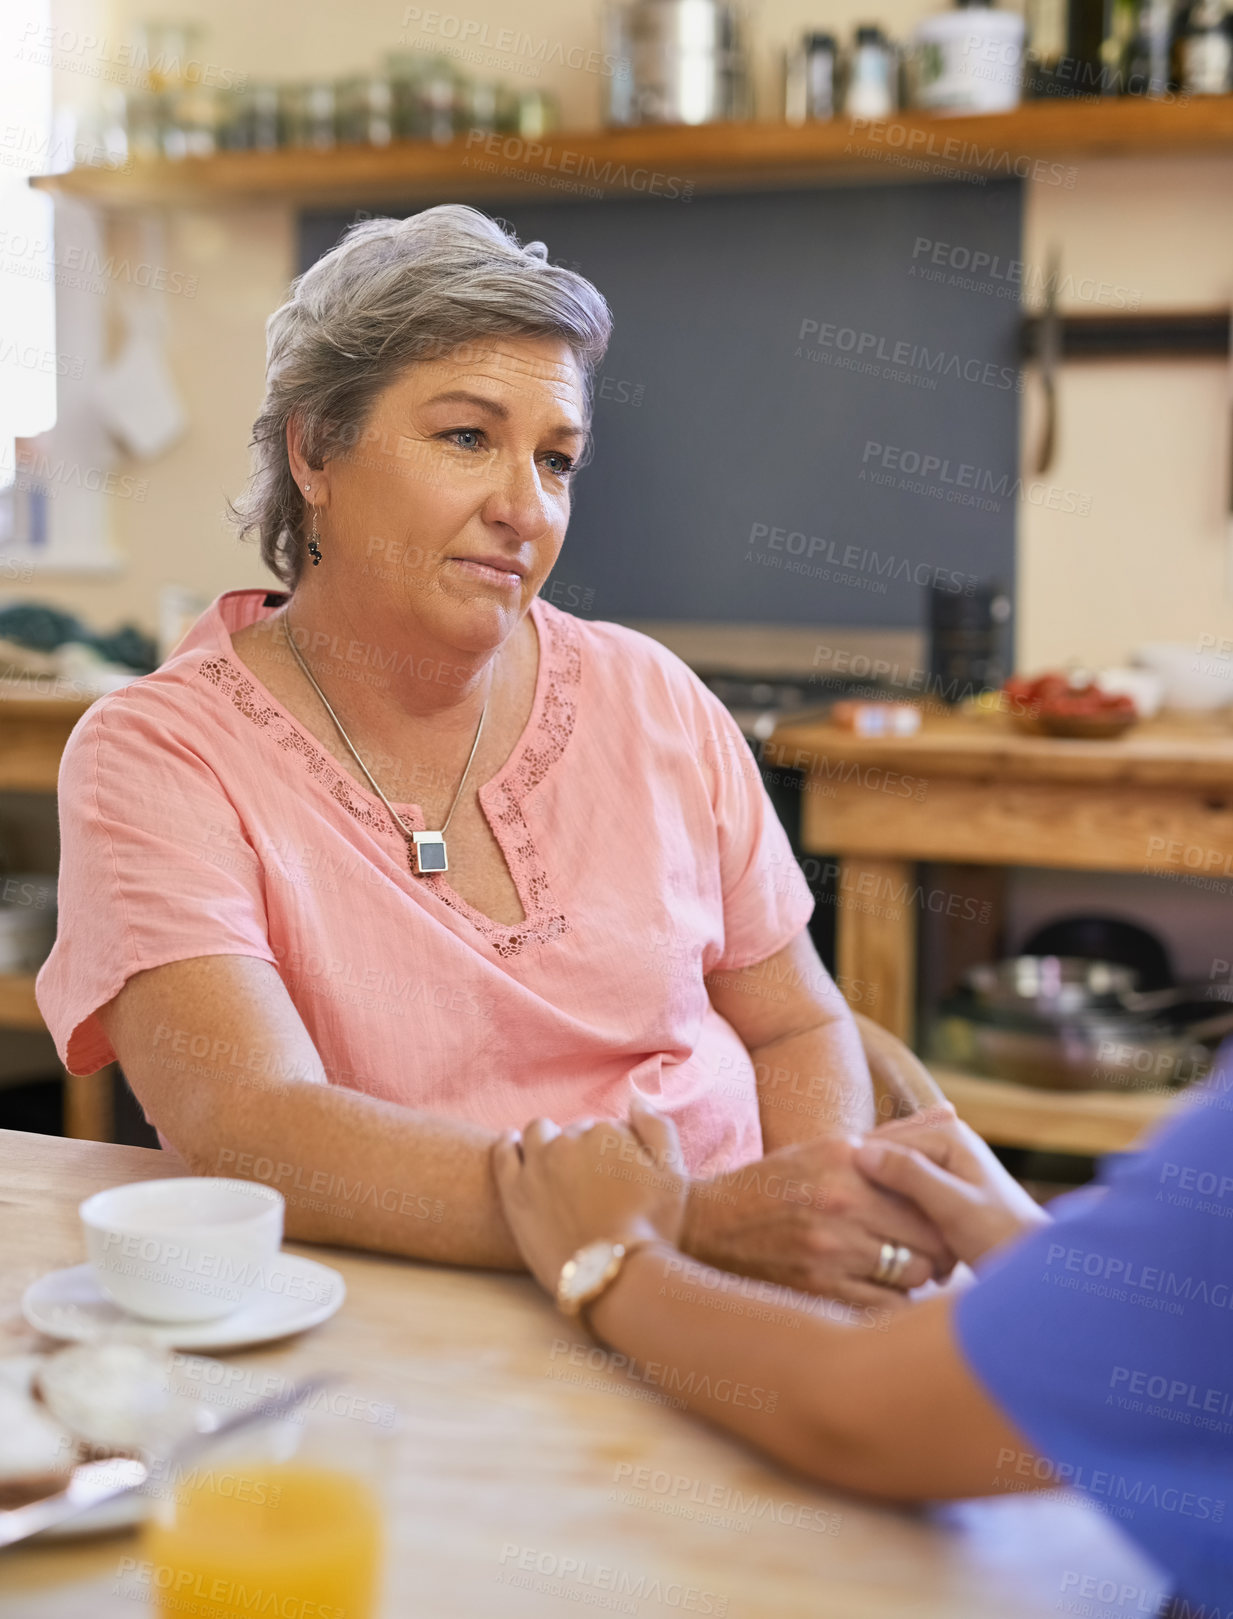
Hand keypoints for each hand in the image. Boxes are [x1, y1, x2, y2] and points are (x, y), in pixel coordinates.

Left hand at [493, 1099, 688, 1293]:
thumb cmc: (650, 1229)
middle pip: (574, 1133)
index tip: (620, 1176)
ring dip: (547, 1140)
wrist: (614, 1275)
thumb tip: (634, 1101)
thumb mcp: (674, 1174)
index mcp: (606, 1132)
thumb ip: (657, 1128)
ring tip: (556, 1162)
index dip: (616, 1152)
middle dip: (583, 1150)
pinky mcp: (515, 1192)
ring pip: (537, 1133)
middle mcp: (568, 1141)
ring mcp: (538, 1165)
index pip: (607, 1129)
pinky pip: (503, 1154)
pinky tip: (511, 1143)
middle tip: (593, 1183)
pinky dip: (508, 1144)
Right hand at [680, 1131, 955, 1306]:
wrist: (706, 1225)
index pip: (924, 1190)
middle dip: (937, 1250)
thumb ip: (887, 1142)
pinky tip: (878, 1293)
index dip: (940, 1211)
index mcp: (846, 1159)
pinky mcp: (817, 1288)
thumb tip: (950, 1113)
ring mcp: (829, 1247)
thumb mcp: (824, 1150)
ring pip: (913, 1275)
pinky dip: (890, 1304)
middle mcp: (841, 1200)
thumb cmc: (774, 1186)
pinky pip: (884, 1306)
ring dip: (915, 1279)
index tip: (938, 1222)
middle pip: (928, 1237)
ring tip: (902, 1274)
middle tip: (934, 1257)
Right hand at [855, 1108, 1049, 1265]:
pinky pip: (900, 1193)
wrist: (1038, 1269)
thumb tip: (861, 1153)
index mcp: (947, 1132)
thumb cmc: (1001, 1239)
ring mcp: (940, 1161)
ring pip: (889, 1178)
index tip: (840, 1204)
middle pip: (884, 1157)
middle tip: (867, 1226)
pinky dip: (896, 1214)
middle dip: (874, 1190)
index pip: (882, 1140)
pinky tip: (898, 1240)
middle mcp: (942, 1138)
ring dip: (885, 1206)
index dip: (859, 1170)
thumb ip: (912, 1176)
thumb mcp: (954, 1209)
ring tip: (887, 1236)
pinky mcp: (937, 1186)